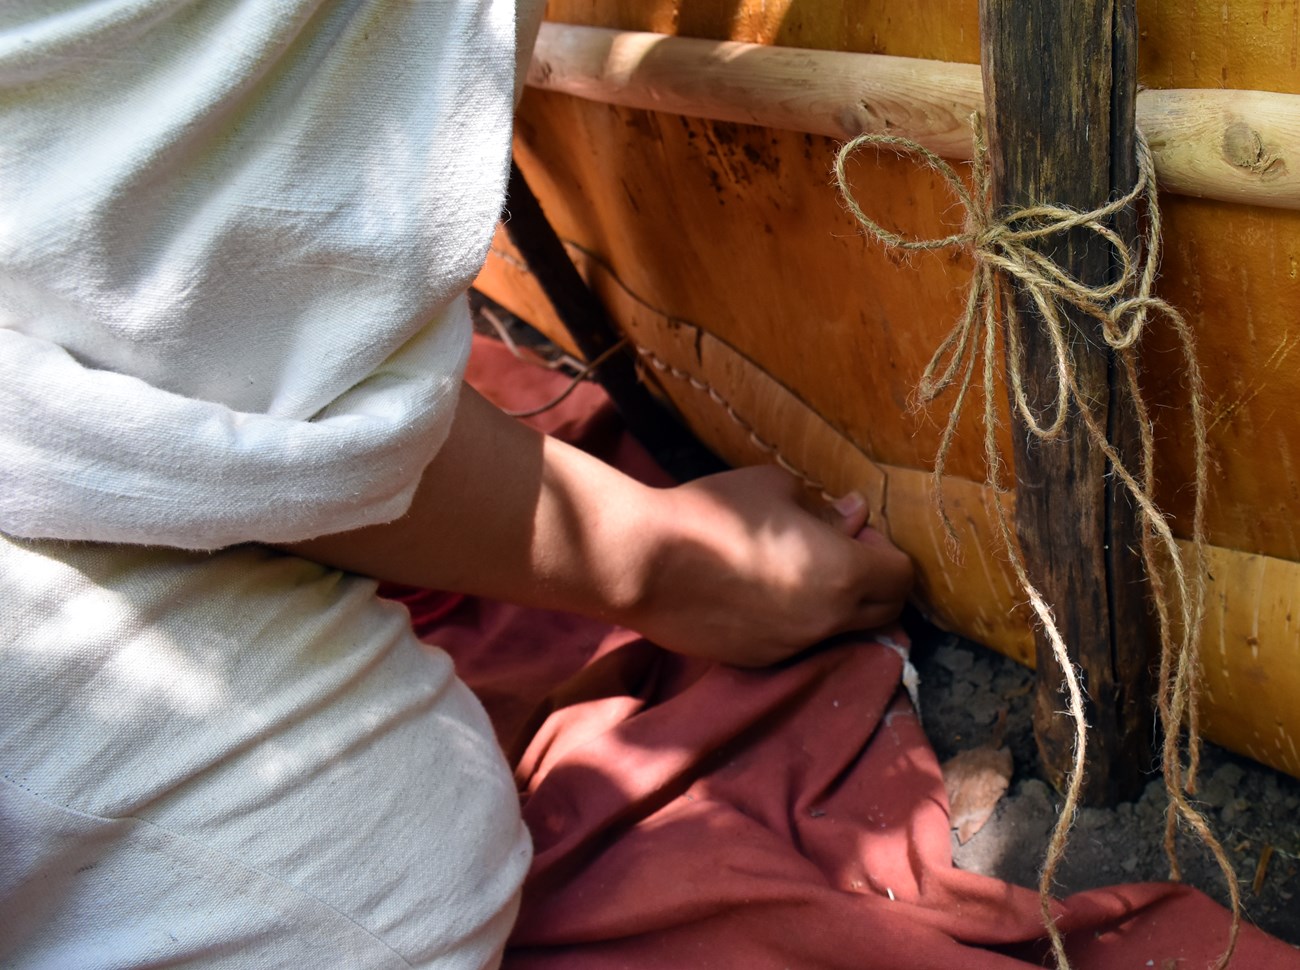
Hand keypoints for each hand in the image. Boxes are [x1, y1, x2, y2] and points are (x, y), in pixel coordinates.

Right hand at [618, 465, 913, 666]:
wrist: (645, 562)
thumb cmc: (713, 512)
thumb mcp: (775, 489)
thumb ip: (823, 509)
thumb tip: (852, 517)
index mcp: (842, 574)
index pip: (902, 576)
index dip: (887, 552)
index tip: (856, 533)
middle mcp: (827, 620)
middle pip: (885, 612)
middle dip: (874, 584)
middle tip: (838, 553)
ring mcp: (792, 647)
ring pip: (840, 631)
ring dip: (834, 604)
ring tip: (792, 570)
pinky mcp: (759, 660)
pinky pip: (798, 641)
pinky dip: (796, 620)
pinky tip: (757, 592)